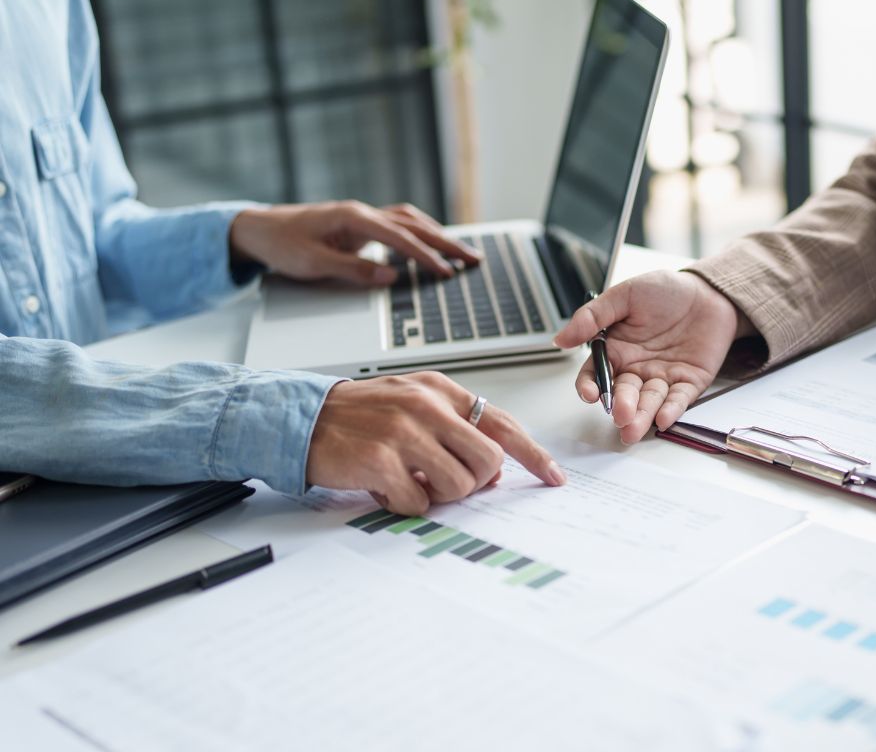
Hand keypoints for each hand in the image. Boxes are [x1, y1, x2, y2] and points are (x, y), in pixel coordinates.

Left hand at [229, 201, 481, 285]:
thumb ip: (352, 270)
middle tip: (473, 258)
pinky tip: (431, 244)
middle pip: (414, 225)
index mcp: (352, 218)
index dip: (425, 256)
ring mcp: (362, 217)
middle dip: (446, 242)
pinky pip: (399, 226)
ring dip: (437, 235)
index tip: (446, 271)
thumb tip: (390, 276)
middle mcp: (362, 213)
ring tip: (461, 252)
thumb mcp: (312, 264)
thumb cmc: (281, 244)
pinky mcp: (360, 225)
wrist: (258, 229)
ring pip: (410, 221)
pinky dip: (420, 233)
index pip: (399, 238)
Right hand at [307, 372, 566, 514]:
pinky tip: (384, 487)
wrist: (302, 418)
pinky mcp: (381, 460)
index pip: (503, 424)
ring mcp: (404, 432)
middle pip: (488, 461)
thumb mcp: (413, 404)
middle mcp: (426, 406)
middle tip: (445, 482)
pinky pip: (418, 502)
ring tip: (410, 481)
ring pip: (459, 485)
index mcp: (440, 390)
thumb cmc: (361, 416)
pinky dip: (405, 504)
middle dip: (475, 483)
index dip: (534, 455)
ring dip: (438, 495)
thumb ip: (455, 427)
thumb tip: (494, 469)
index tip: (553, 477)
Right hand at [553, 271, 749, 443]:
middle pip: (624, 393)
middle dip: (621, 406)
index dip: (591, 386)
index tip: (590, 394)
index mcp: (617, 350)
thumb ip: (592, 317)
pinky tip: (663, 419)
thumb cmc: (665, 290)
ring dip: (641, 416)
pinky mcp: (689, 382)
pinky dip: (671, 410)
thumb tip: (561, 338)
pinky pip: (679, 399)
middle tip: (620, 414)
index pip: (596, 375)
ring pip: (649, 401)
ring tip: (633, 428)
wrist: (708, 290)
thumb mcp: (624, 295)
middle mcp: (637, 368)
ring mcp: (663, 377)